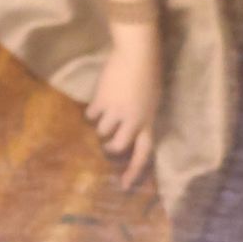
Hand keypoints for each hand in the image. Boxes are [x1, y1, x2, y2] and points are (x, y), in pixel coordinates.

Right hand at [86, 23, 159, 191]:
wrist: (137, 55)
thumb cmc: (148, 74)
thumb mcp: (152, 101)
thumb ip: (142, 118)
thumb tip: (130, 132)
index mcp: (148, 123)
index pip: (143, 154)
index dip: (133, 172)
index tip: (124, 186)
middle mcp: (133, 122)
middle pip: (117, 148)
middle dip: (110, 147)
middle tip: (106, 142)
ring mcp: (116, 112)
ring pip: (101, 132)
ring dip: (100, 124)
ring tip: (105, 110)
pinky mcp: (102, 100)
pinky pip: (91, 115)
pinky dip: (91, 111)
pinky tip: (97, 101)